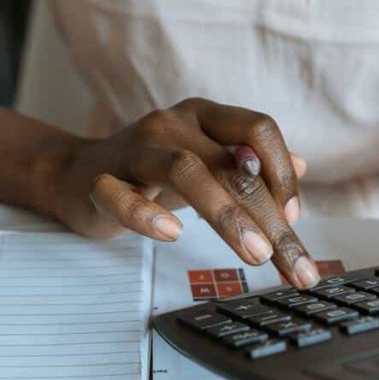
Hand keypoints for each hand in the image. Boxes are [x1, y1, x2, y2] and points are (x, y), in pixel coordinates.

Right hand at [42, 97, 319, 287]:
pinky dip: (148, 214)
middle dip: (269, 217)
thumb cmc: (149, 172)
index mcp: (202, 117)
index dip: (281, 172)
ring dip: (227, 215)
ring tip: (254, 254)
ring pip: (185, 171)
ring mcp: (133, 149)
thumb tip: (303, 167)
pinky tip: (172, 235)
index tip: (294, 218)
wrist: (75, 175)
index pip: (257, 128)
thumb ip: (249, 166)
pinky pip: (121, 194)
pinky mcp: (99, 181)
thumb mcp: (204, 162)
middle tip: (291, 262)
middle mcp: (171, 124)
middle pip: (231, 163)